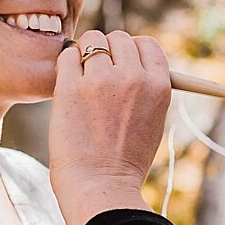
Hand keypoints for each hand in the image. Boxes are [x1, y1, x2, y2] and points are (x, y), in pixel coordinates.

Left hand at [48, 29, 173, 224]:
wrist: (101, 187)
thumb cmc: (124, 162)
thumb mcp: (153, 122)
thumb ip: (146, 90)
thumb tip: (131, 65)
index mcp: (158, 86)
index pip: (146, 44)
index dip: (131, 51)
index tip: (120, 64)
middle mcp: (133, 77)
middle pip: (118, 38)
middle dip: (107, 50)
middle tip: (97, 73)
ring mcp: (102, 80)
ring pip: (91, 41)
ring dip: (84, 55)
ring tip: (81, 80)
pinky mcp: (71, 87)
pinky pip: (67, 56)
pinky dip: (66, 64)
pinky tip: (67, 83)